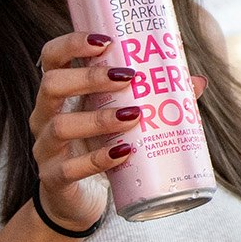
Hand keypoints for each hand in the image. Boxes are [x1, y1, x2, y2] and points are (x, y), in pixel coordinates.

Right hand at [26, 31, 134, 230]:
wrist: (78, 200)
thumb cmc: (99, 146)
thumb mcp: (119, 118)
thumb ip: (153, 98)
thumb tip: (197, 81)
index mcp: (59, 94)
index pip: (51, 58)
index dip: (71, 44)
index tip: (105, 41)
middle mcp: (43, 116)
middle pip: (52, 85)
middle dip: (88, 77)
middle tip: (128, 76)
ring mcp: (45, 149)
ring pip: (60, 127)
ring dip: (99, 119)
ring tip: (134, 115)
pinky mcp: (53, 179)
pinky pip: (69, 169)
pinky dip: (98, 160)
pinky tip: (124, 153)